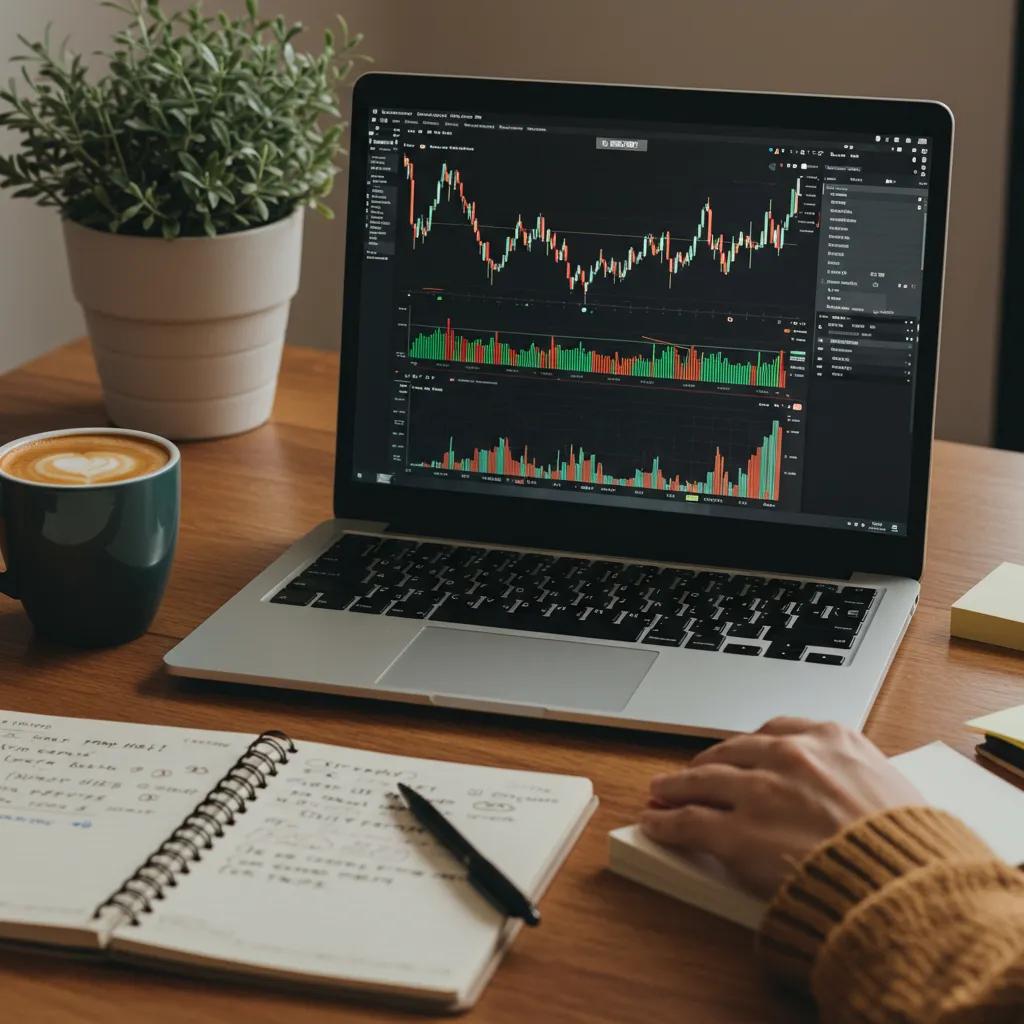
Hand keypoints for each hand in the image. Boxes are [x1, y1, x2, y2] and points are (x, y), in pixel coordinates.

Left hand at [640, 718, 923, 898]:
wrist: (906, 886)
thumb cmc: (909, 848)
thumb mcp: (891, 787)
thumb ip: (854, 776)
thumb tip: (843, 788)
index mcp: (830, 738)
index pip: (774, 731)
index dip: (748, 746)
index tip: (738, 753)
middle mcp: (789, 756)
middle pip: (731, 752)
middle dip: (709, 764)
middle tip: (694, 773)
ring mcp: (758, 793)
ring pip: (701, 781)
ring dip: (676, 786)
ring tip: (661, 792)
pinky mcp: (736, 834)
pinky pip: (689, 822)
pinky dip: (666, 821)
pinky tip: (656, 822)